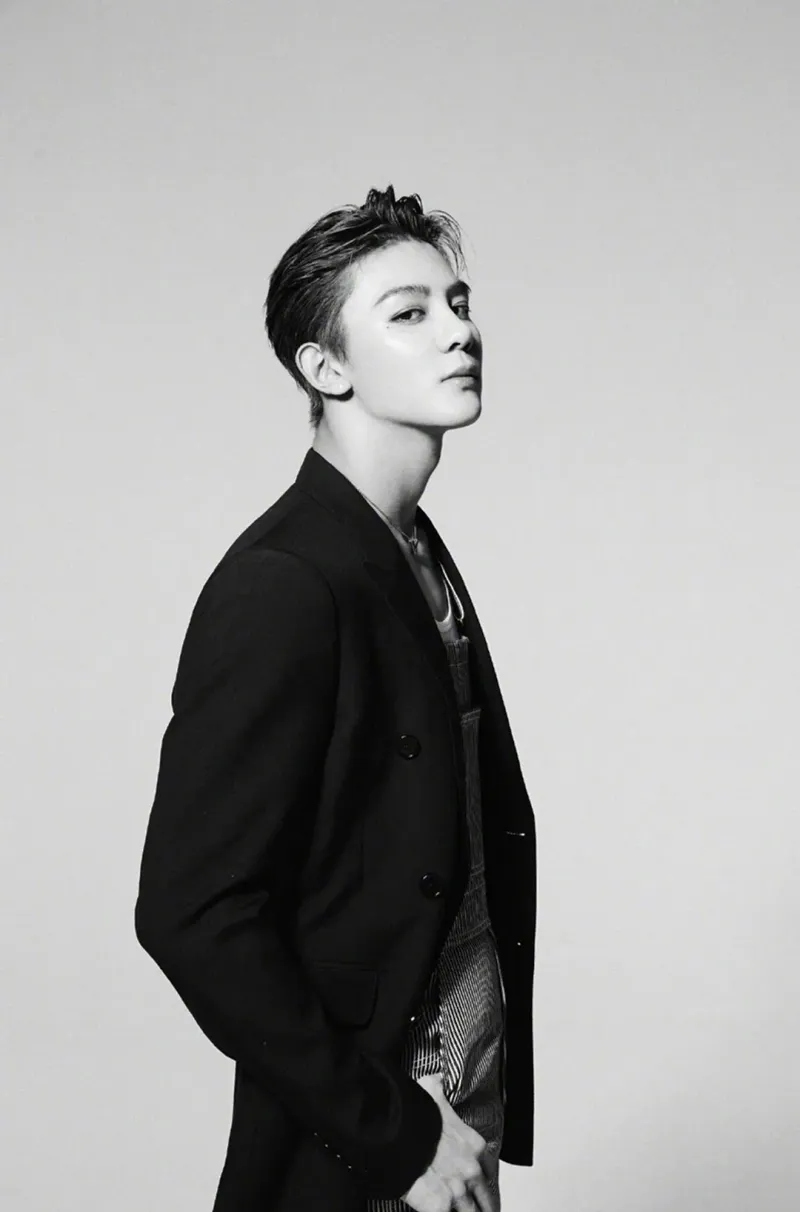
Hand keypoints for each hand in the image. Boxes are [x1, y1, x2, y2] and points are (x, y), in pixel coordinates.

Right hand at [401, 1073, 495, 1211]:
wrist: (395, 1132)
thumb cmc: (414, 1114)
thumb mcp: (430, 1090)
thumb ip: (438, 1085)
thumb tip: (438, 1077)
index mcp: (473, 1145)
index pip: (488, 1169)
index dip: (484, 1179)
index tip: (480, 1183)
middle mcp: (470, 1171)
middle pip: (486, 1198)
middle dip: (487, 1206)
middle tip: (488, 1210)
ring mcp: (457, 1192)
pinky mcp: (440, 1207)